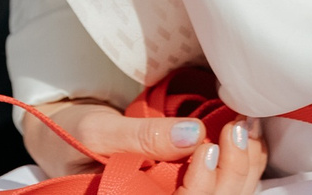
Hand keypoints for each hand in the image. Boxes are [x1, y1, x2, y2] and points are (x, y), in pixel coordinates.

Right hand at [21, 102, 264, 193]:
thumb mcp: (97, 130)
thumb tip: (193, 134)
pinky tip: (248, 137)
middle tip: (239, 126)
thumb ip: (142, 136)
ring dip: (244, 166)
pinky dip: (241, 162)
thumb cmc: (69, 134)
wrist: (63, 132)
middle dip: (233, 171)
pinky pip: (221, 183)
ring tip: (248, 128)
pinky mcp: (184, 184)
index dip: (201, 185)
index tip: (207, 144)